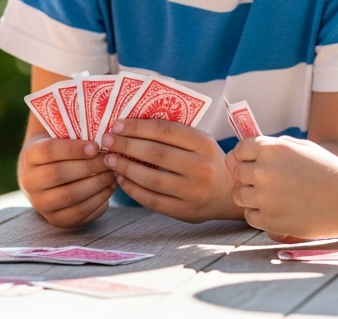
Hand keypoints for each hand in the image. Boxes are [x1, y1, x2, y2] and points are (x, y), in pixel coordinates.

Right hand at [18, 134, 115, 226]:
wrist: (46, 176)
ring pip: (70, 196)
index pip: (49, 151)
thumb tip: (102, 127)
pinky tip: (109, 188)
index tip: (96, 146)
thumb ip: (75, 130)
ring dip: (97, 184)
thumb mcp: (61, 136)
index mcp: (29, 156)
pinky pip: (79, 213)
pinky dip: (98, 201)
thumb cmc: (61, 150)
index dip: (73, 149)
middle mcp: (29, 182)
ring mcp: (41, 204)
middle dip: (89, 167)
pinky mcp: (56, 220)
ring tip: (113, 174)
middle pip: (59, 174)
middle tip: (110, 160)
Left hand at [100, 118, 240, 222]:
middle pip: (156, 153)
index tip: (117, 125)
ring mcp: (194, 192)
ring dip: (125, 168)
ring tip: (110, 160)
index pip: (165, 130)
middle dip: (126, 145)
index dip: (138, 126)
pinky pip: (152, 200)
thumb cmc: (207, 161)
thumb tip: (130, 127)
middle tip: (108, 141)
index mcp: (204, 144)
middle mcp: (201, 167)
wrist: (229, 193)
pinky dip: (132, 189)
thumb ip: (173, 134)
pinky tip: (121, 179)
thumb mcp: (200, 142)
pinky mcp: (185, 212)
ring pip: (151, 179)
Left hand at [226, 135, 337, 239]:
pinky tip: (274, 210)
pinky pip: (250, 216)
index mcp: (271, 149)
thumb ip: (275, 146)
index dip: (242, 157)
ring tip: (268, 196)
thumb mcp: (303, 148)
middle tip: (263, 181)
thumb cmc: (328, 171)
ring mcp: (265, 198)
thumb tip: (249, 150)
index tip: (249, 163)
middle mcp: (263, 171)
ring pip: (239, 195)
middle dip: (246, 175)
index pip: (238, 150)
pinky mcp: (270, 220)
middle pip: (236, 172)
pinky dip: (258, 214)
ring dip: (249, 195)